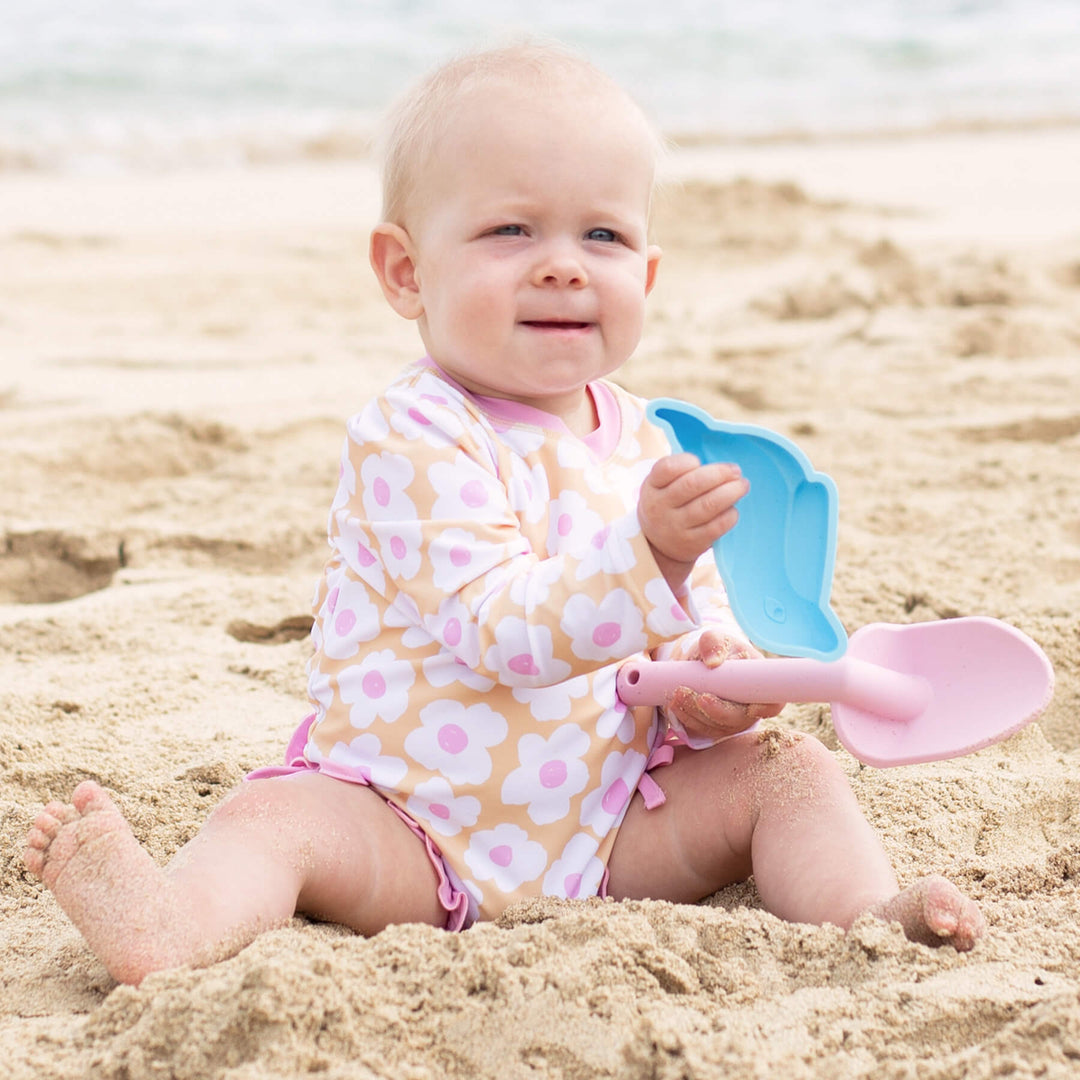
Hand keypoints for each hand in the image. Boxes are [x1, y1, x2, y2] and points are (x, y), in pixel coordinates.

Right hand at [638, 453, 748, 590]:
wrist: (658, 545)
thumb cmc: (668, 504)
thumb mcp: (661, 486)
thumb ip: (681, 472)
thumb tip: (720, 466)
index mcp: (653, 486)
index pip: (667, 468)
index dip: (687, 461)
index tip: (700, 461)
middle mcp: (660, 506)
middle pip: (692, 484)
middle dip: (720, 474)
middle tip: (736, 470)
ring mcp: (676, 526)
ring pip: (708, 505)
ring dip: (731, 492)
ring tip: (742, 486)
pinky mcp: (692, 543)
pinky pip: (716, 526)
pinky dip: (729, 515)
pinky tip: (733, 509)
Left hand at [666, 630, 783, 740]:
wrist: (706, 662)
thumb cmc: (719, 649)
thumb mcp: (717, 639)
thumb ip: (714, 644)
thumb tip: (712, 662)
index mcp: (761, 684)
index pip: (774, 703)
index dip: (765, 708)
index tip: (749, 708)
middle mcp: (752, 708)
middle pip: (738, 719)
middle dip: (715, 709)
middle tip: (693, 694)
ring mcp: (734, 721)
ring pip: (717, 726)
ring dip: (695, 713)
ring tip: (677, 694)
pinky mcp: (716, 727)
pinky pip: (703, 729)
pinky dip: (688, 718)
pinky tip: (675, 705)